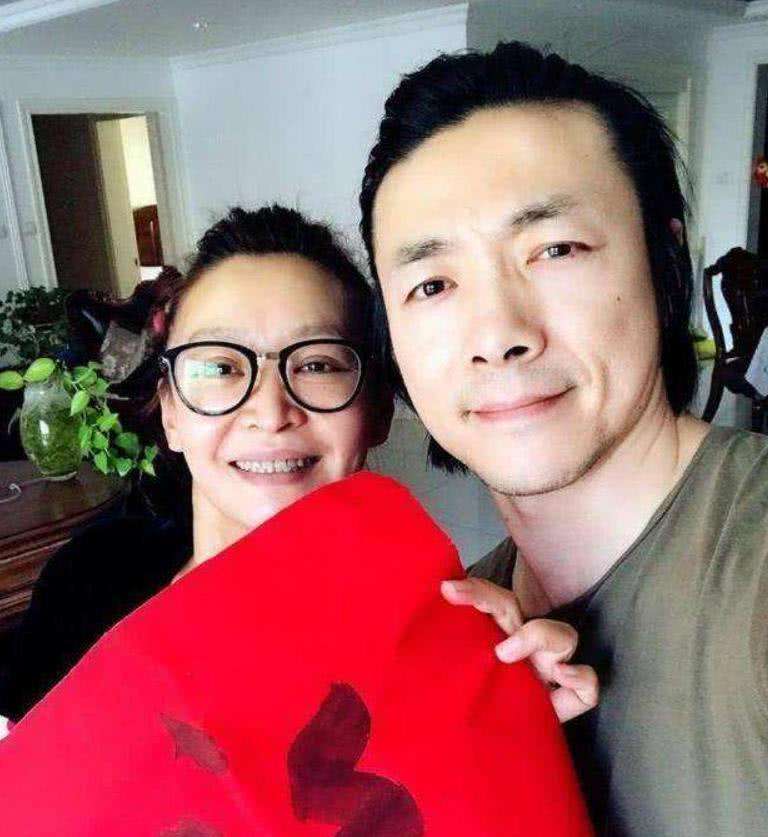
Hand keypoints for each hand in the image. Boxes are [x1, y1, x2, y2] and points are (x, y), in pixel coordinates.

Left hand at [441, 578, 598, 722]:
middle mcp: (524, 645)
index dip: (473, 591)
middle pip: (515, 607)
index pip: (489, 600)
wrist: (494, 746)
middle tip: (455, 607)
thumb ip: (450, 656)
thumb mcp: (460, 678)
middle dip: (488, 599)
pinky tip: (560, 675)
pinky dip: (579, 677)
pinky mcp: (568, 699)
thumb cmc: (477, 705)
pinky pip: (587, 686)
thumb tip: (427, 624)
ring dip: (538, 635)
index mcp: (498, 634)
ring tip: (505, 655)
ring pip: (563, 636)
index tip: (447, 589)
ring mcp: (548, 669)